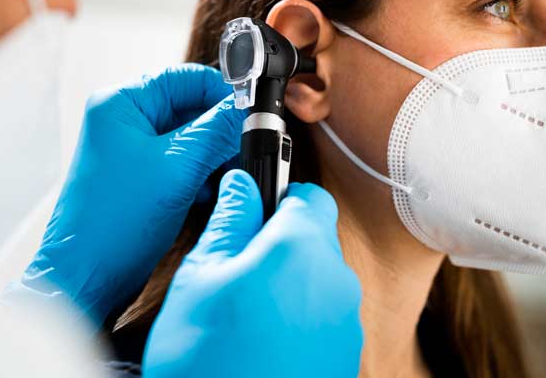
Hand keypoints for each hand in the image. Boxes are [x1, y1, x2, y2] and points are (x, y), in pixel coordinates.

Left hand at [12, 64, 245, 326]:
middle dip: (219, 131)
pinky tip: (208, 194)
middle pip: (189, 107)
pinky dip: (200, 174)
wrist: (86, 277)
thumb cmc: (112, 224)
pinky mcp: (139, 176)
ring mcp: (130, 149)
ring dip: (212, 156)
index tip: (251, 112)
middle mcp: (122, 120)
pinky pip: (180, 162)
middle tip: (243, 149)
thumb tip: (246, 108)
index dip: (222, 92)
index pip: (185, 78)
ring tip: (225, 177)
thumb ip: (216, 132)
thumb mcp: (178, 169)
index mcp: (120, 104)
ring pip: (189, 137)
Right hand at [143, 170, 363, 377]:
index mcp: (303, 249)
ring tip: (241, 316)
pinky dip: (297, 321)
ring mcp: (345, 325)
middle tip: (233, 270)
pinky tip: (259, 345)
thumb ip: (229, 221)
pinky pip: (322, 320)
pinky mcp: (343, 359)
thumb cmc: (208, 360)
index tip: (252, 212)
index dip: (277, 197)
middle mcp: (337, 283)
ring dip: (286, 284)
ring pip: (317, 281)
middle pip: (314, 239)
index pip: (308, 195)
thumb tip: (243, 184)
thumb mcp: (200, 278)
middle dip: (278, 245)